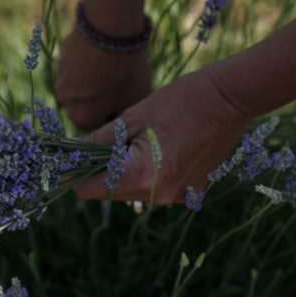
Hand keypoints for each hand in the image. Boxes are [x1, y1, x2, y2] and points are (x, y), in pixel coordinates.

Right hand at [55, 28, 151, 130]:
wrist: (108, 28)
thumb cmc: (125, 71)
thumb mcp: (137, 98)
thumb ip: (129, 112)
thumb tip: (128, 114)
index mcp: (81, 117)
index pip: (99, 127)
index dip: (114, 117)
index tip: (128, 105)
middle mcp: (65, 101)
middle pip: (86, 107)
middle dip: (102, 100)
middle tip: (122, 86)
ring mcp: (61, 77)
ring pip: (80, 85)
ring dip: (94, 81)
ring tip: (114, 67)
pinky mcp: (62, 55)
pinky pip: (77, 66)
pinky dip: (89, 63)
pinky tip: (105, 53)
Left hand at [73, 65, 251, 204]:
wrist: (230, 99)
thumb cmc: (180, 101)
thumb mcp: (130, 118)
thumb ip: (96, 143)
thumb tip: (66, 153)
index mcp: (142, 177)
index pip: (89, 190)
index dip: (73, 174)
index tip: (66, 157)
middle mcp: (159, 196)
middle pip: (109, 193)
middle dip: (97, 171)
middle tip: (98, 141)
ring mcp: (176, 197)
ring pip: (130, 191)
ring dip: (121, 171)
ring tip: (132, 139)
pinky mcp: (188, 192)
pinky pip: (153, 187)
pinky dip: (144, 172)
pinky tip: (156, 145)